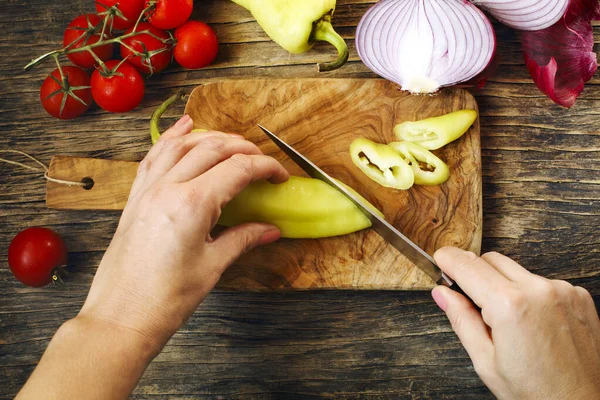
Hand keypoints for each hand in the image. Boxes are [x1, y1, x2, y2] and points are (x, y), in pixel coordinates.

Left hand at [79, 115, 288, 350]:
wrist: (122, 317)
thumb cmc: (166, 299)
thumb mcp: (212, 266)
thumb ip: (243, 239)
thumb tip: (270, 230)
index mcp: (192, 204)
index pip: (237, 169)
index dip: (265, 167)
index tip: (280, 176)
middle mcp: (168, 188)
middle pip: (212, 148)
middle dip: (243, 148)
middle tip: (262, 162)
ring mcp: (148, 190)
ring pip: (182, 145)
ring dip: (210, 137)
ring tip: (232, 141)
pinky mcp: (135, 198)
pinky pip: (154, 157)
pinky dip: (171, 138)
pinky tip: (184, 128)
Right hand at [432, 247, 599, 399]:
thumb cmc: (537, 393)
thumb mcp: (486, 361)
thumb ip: (462, 320)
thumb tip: (442, 293)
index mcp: (510, 307)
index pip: (468, 267)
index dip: (448, 259)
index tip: (440, 259)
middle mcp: (538, 291)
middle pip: (491, 261)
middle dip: (474, 273)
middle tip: (469, 299)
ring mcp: (562, 291)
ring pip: (517, 271)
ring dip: (503, 285)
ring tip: (507, 321)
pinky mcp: (578, 296)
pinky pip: (541, 282)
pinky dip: (529, 293)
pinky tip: (531, 321)